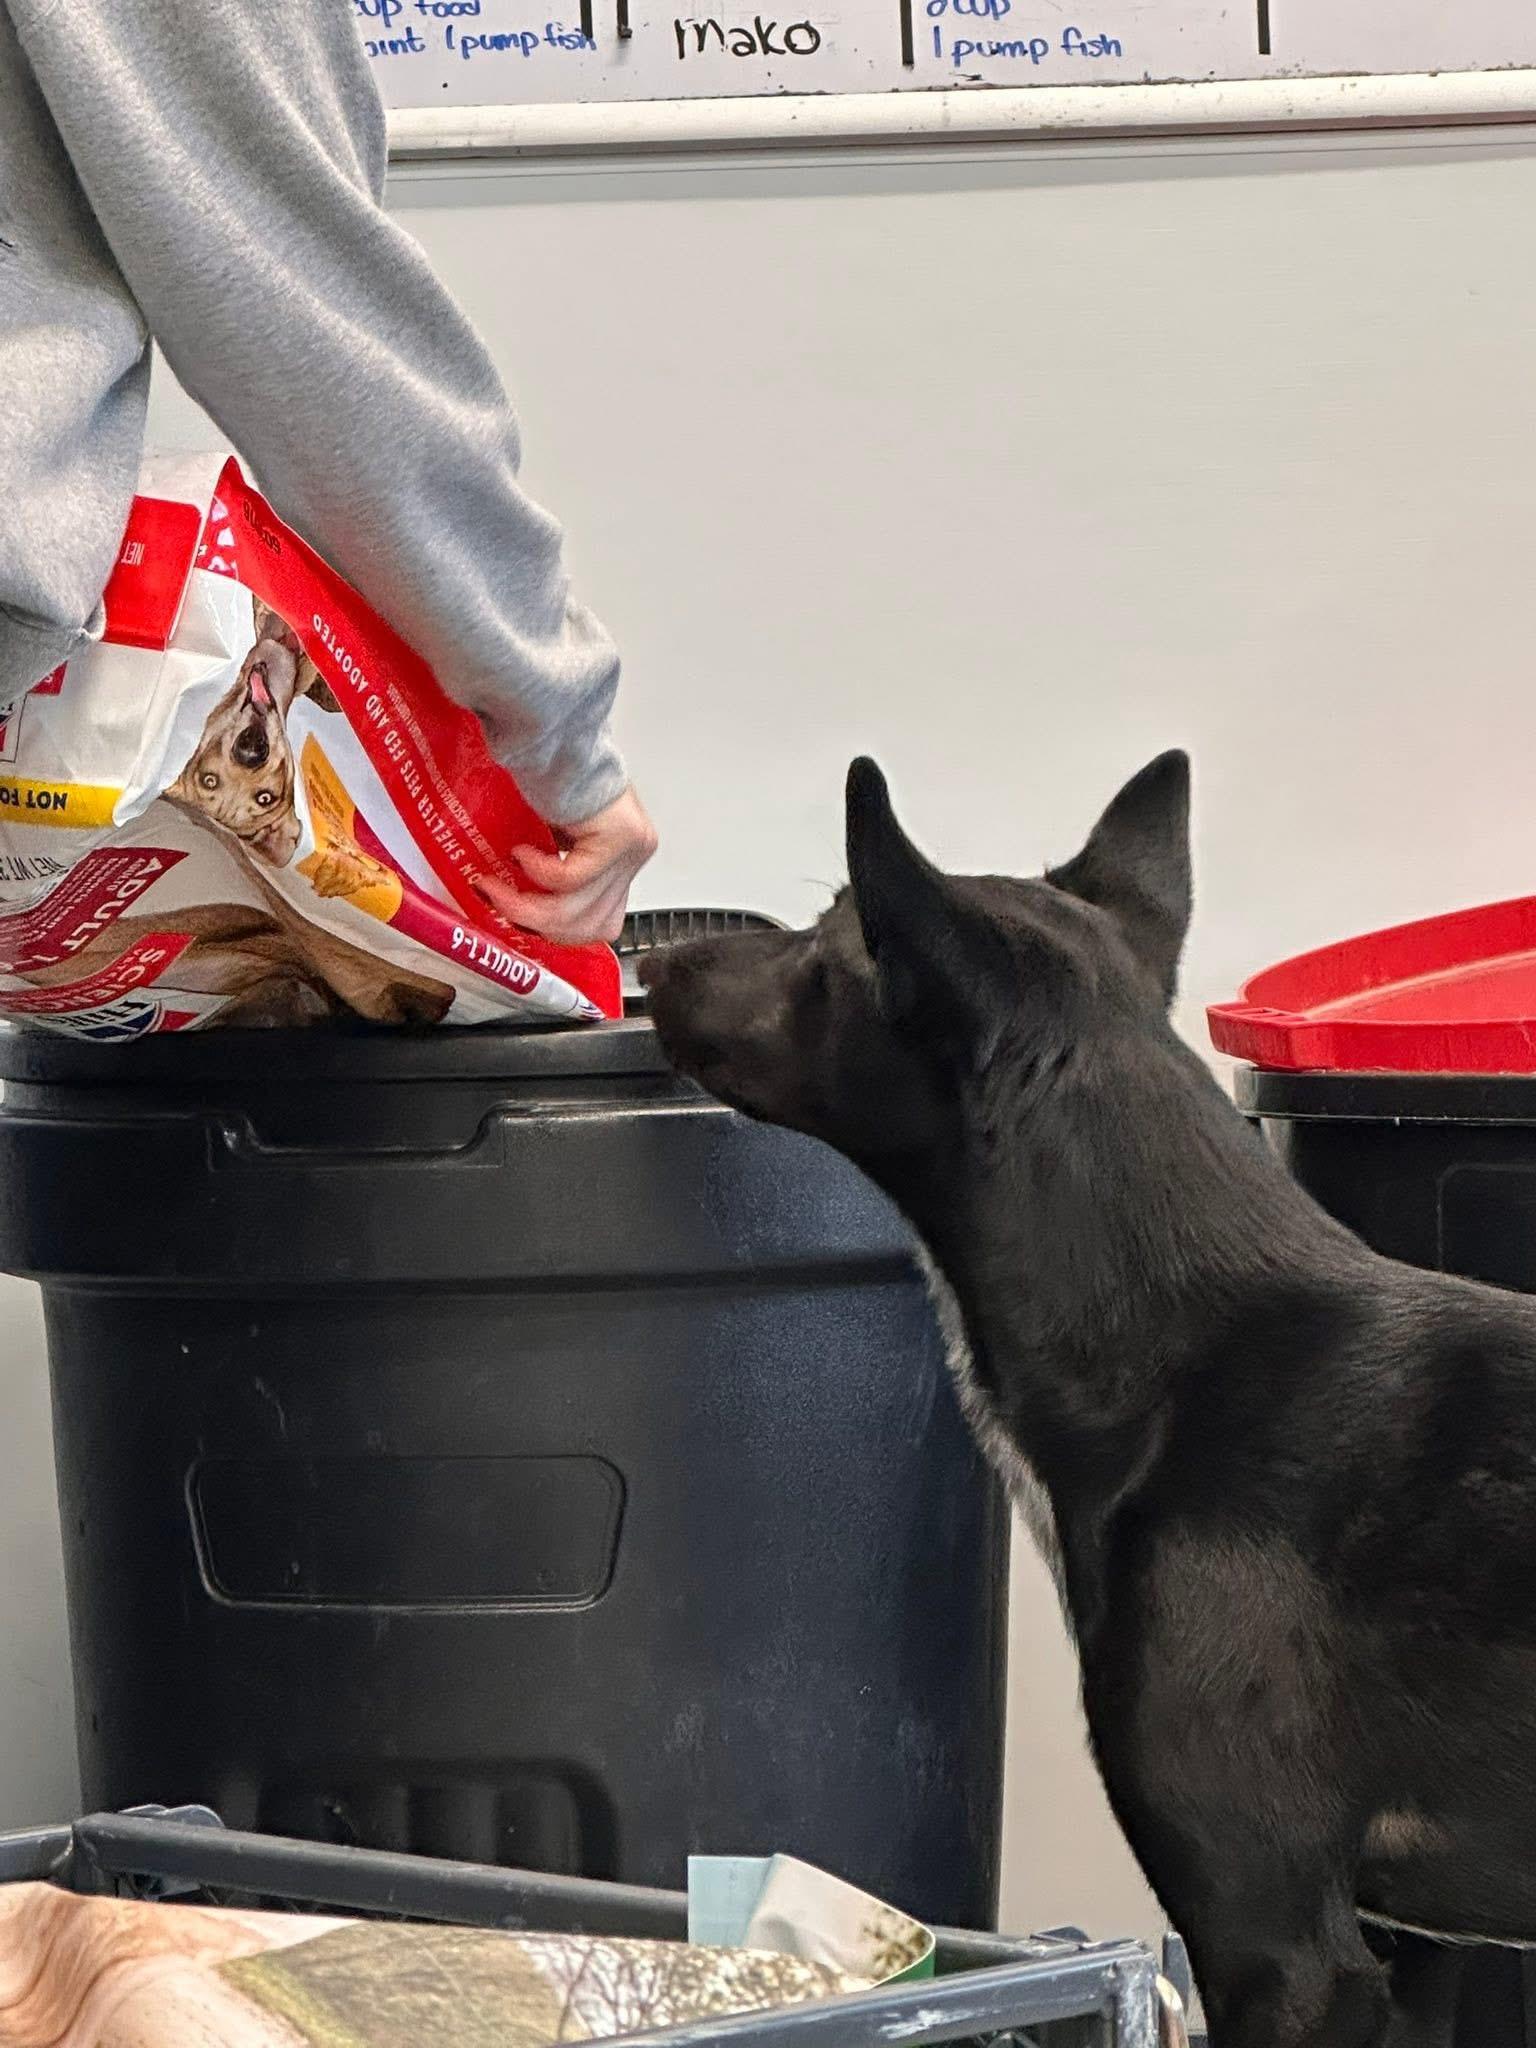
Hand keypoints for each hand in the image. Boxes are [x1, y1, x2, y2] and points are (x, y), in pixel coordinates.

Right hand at [479, 784, 657, 944]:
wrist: (557, 732)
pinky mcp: (620, 839)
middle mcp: (635, 857)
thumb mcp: (556, 839)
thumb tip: (524, 916)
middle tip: (496, 900)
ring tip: (497, 885)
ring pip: (577, 911)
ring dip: (525, 905)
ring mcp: (632, 850)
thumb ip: (554, 876)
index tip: (518, 921)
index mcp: (623, 862)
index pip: (600, 925)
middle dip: (533, 923)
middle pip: (588, 927)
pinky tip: (520, 850)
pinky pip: (569, 878)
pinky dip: (536, 870)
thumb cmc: (551, 775)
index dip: (556, 932)